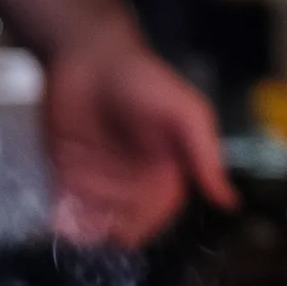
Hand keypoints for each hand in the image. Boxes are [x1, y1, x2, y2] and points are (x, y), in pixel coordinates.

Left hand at [47, 34, 237, 247]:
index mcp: (163, 172)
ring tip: (74, 219)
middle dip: (107, 221)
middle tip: (96, 214)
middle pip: (120, 219)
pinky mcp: (67, 172)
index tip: (126, 231)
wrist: (90, 54)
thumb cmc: (143, 79)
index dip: (141, 225)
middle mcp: (130, 180)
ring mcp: (97, 178)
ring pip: (92, 216)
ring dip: (83, 223)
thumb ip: (205, 154)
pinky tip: (57, 217)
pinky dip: (61, 215)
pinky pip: (65, 204)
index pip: (154, 215)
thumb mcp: (185, 113)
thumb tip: (229, 199)